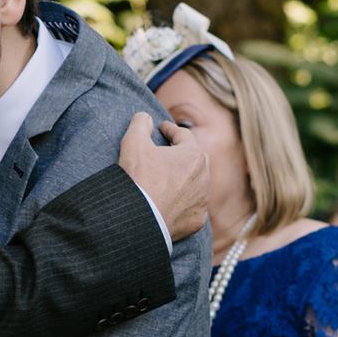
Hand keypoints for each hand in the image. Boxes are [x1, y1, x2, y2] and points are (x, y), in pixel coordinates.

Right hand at [118, 112, 209, 241]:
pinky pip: (192, 206)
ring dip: (185, 178)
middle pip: (194, 158)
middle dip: (182, 152)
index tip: (161, 128)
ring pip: (196, 183)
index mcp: (193, 155)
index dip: (170, 129)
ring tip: (170, 177)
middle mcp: (204, 176)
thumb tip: (145, 117)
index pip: (182, 135)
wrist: (140, 219)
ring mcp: (202, 200)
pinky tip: (173, 201)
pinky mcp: (197, 219)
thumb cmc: (139, 179)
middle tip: (169, 150)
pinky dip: (184, 202)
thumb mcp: (133, 142)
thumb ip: (140, 123)